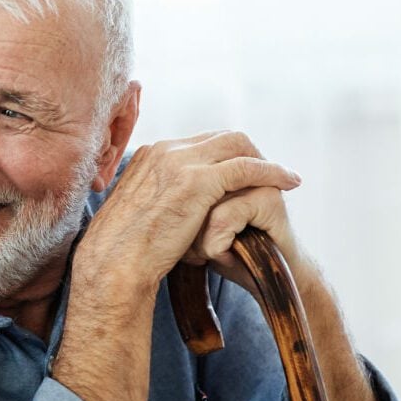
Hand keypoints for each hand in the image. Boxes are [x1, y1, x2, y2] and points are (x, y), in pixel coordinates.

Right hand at [77, 131, 301, 293]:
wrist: (113, 264)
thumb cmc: (121, 251)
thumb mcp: (136, 213)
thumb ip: (155, 199)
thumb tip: (168, 207)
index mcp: (149, 155)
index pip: (199, 143)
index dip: (226, 156)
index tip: (242, 173)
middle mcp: (164, 151)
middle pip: (222, 137)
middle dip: (250, 152)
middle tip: (269, 173)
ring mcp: (180, 162)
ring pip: (238, 145)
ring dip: (265, 159)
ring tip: (285, 177)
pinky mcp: (198, 182)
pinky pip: (247, 167)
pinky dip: (271, 171)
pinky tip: (288, 182)